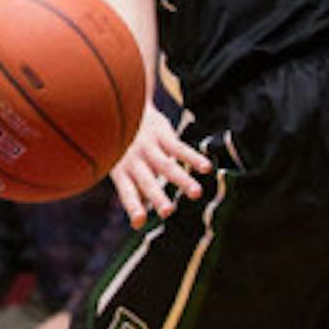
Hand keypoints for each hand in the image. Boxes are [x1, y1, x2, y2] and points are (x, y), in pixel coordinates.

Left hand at [112, 112, 209, 230]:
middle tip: (169, 212)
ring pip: (166, 166)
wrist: (122, 105)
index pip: (127, 193)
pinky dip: (192, 157)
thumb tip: (138, 223)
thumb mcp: (123, 168)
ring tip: (197, 194)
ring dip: (182, 180)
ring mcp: (147, 147)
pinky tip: (206, 168)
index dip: (133, 206)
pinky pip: (179, 147)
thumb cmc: (124, 148)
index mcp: (122, 173)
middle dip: (157, 196)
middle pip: (146, 181)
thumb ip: (133, 193)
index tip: (139, 222)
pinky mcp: (162, 134)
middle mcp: (133, 161)